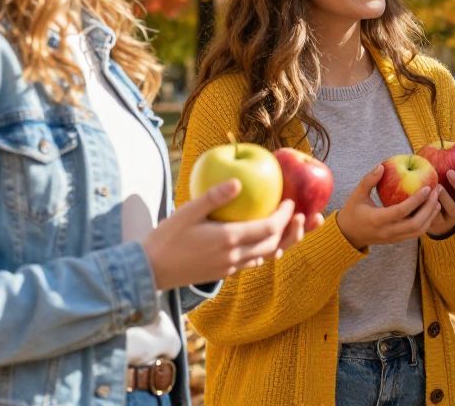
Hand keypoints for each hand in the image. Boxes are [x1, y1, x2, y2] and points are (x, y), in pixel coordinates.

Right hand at [143, 180, 295, 288]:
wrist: (149, 272)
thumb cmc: (166, 238)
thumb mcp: (187, 212)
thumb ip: (214, 197)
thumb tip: (239, 180)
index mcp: (228, 239)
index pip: (269, 229)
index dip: (285, 216)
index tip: (292, 201)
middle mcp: (233, 257)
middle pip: (273, 245)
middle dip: (292, 231)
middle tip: (305, 215)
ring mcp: (229, 268)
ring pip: (265, 257)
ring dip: (283, 244)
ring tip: (296, 231)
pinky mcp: (223, 273)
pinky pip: (252, 263)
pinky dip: (265, 253)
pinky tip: (266, 244)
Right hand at [334, 164, 444, 251]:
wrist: (348, 235)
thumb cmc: (352, 211)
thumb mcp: (357, 194)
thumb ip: (369, 180)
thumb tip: (382, 166)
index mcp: (377, 220)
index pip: (401, 211)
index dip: (416, 200)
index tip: (428, 187)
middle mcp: (388, 231)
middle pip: (415, 224)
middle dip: (429, 208)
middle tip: (436, 191)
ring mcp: (393, 238)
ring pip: (418, 231)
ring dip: (431, 216)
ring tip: (437, 199)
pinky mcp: (397, 240)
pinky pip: (416, 233)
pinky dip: (426, 221)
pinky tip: (431, 208)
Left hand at [431, 158, 454, 237]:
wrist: (428, 219)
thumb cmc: (435, 191)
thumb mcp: (441, 179)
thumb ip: (440, 166)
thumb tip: (433, 144)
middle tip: (449, 172)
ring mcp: (453, 215)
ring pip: (453, 208)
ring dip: (445, 197)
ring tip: (436, 187)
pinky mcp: (440, 223)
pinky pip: (438, 216)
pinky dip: (432, 207)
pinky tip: (424, 199)